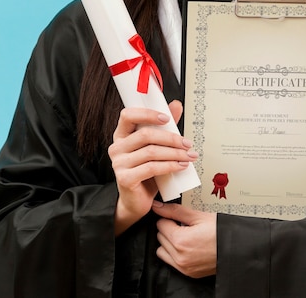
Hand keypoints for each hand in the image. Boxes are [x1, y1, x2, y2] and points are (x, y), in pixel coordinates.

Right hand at [108, 100, 197, 234]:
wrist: (136, 200)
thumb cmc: (146, 172)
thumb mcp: (156, 146)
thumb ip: (164, 126)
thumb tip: (176, 105)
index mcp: (122, 135)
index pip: (128, 115)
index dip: (147, 114)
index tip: (166, 118)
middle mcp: (117, 147)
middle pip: (145, 134)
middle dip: (171, 138)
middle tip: (187, 143)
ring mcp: (119, 163)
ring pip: (151, 152)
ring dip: (174, 153)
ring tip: (188, 156)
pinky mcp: (125, 178)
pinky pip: (151, 168)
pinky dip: (170, 166)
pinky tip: (180, 166)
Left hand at [153, 201, 216, 277]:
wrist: (236, 247)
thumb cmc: (221, 231)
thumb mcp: (198, 216)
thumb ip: (175, 211)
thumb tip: (158, 206)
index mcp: (180, 240)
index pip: (160, 224)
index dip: (170, 217)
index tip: (178, 217)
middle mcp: (179, 256)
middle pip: (160, 237)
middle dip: (169, 229)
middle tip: (184, 225)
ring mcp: (183, 267)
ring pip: (162, 250)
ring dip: (169, 242)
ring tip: (185, 235)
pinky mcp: (188, 273)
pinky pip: (171, 262)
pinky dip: (174, 253)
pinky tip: (187, 246)